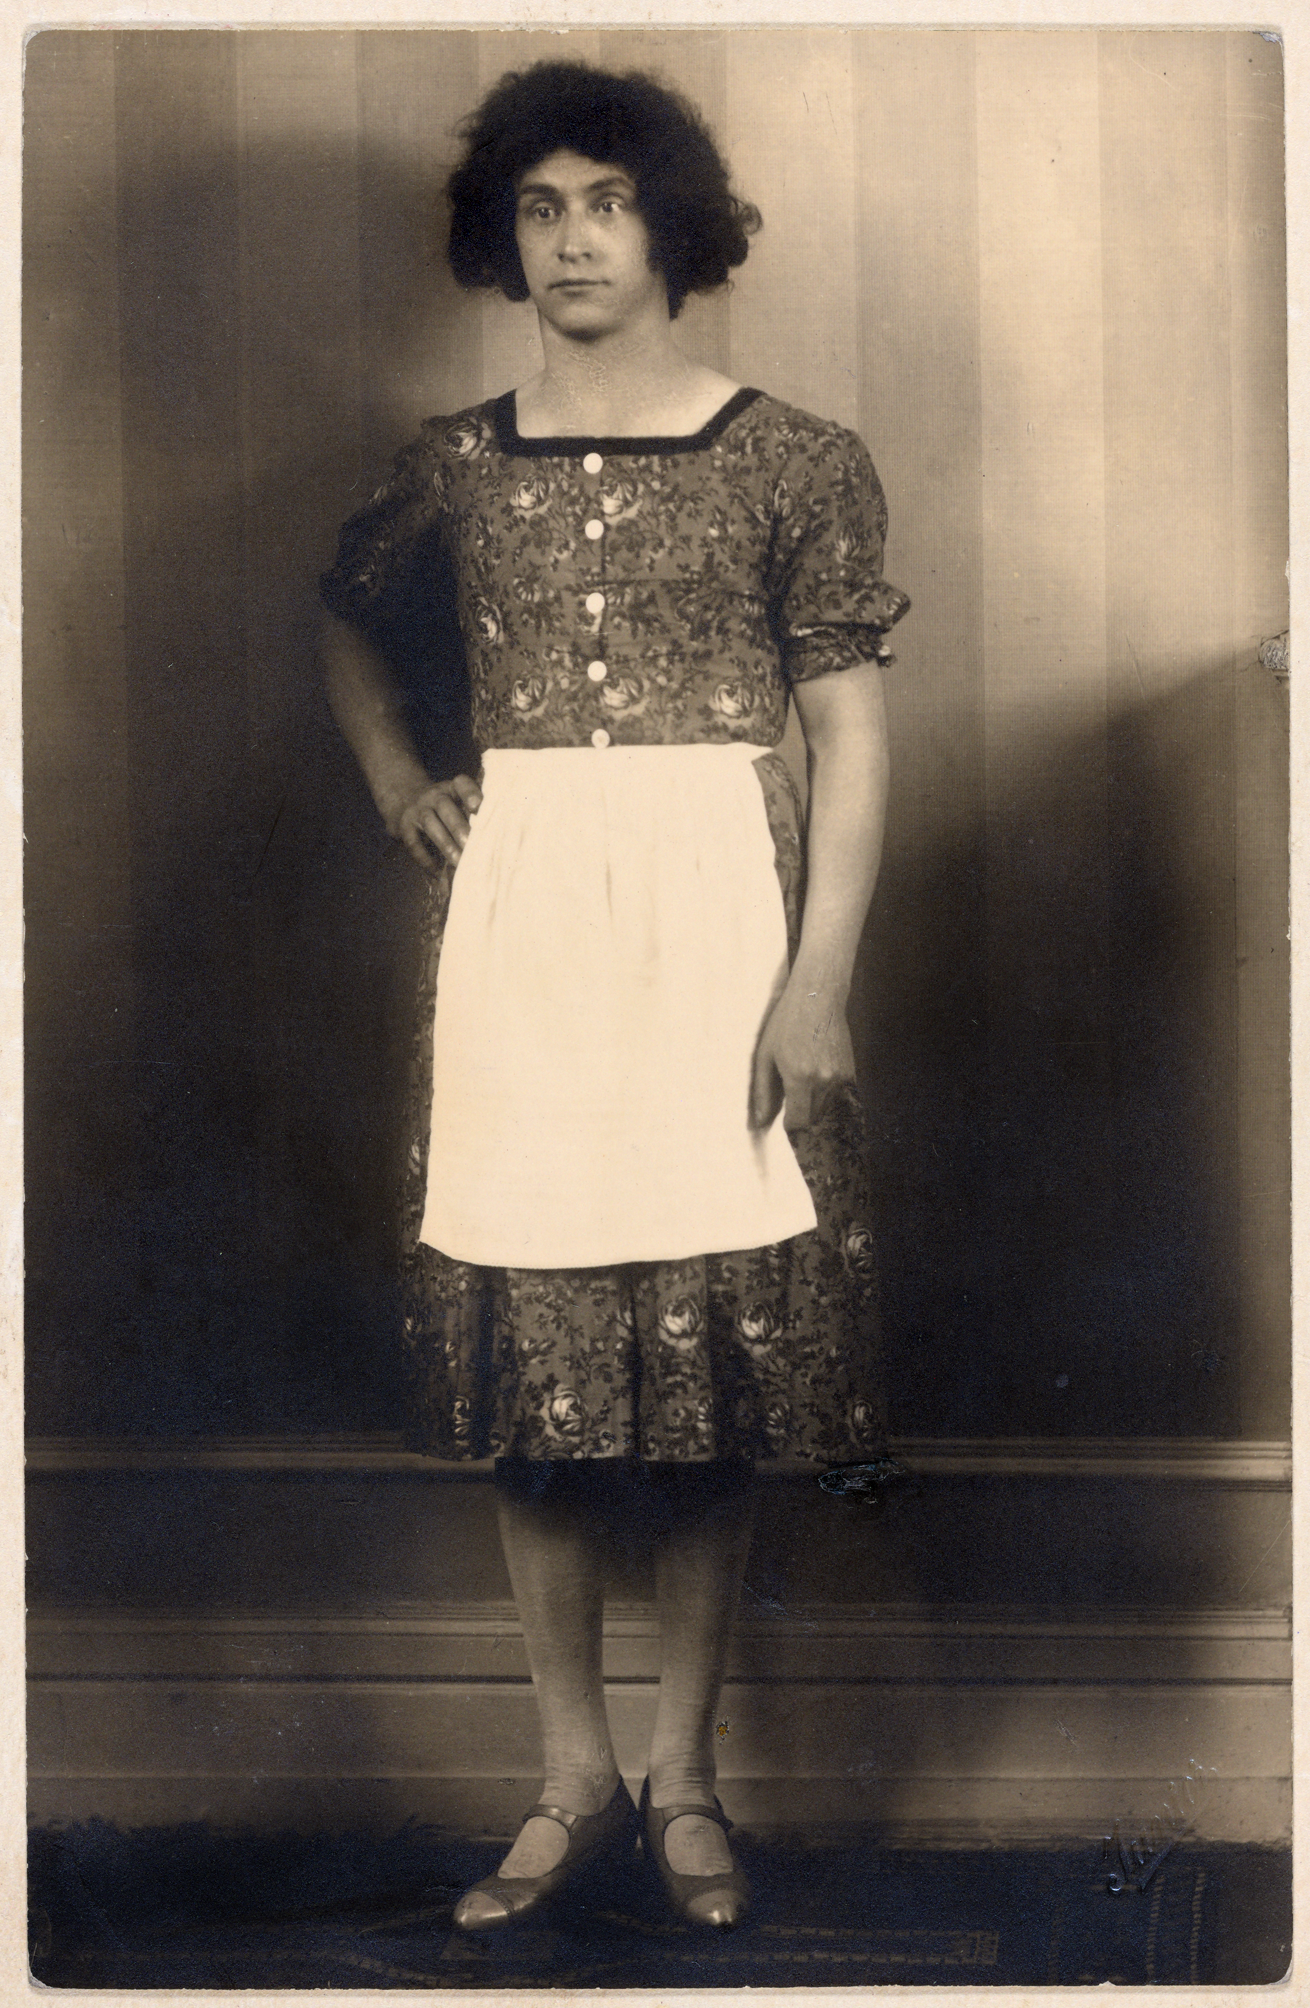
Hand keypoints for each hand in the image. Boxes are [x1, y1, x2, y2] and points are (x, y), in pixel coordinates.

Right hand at [388, 774, 481, 872]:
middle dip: (459, 828)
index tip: (478, 806)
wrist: (406, 799)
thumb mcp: (458, 801)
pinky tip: (438, 872)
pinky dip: (425, 858)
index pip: (461, 784)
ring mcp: (418, 809)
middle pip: (445, 808)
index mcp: (453, 788)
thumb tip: (493, 840)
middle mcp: (435, 795)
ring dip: (446, 844)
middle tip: (471, 846)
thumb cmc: (446, 807)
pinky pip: (414, 842)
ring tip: (459, 862)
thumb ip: (474, 815)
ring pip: (431, 824)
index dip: (470, 793)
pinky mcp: (405, 826)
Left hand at [750, 977, 855, 1131]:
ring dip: (816, 1106)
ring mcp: (841, 1077)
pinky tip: (818, 1075)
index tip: (785, 1121)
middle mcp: (824, 1081)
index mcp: (800, 1078)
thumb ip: (763, 1091)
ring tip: (805, 1084)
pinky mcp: (852, 1071)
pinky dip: (828, 1095)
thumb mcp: (766, 1055)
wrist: (819, 996)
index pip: (799, 1122)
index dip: (790, 1126)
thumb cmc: (787, 1022)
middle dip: (802, 1117)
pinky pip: (840, 1096)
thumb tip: (760, 1121)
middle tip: (792, 1104)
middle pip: (814, 1118)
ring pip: (828, 1109)